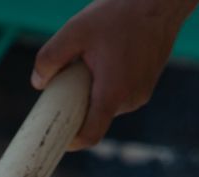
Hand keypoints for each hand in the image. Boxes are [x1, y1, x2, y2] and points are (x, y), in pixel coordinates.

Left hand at [31, 0, 198, 149]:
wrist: (160, 1)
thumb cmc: (119, 14)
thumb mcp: (75, 30)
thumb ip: (50, 58)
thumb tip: (38, 83)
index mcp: (113, 93)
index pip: (90, 135)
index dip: (71, 141)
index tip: (58, 136)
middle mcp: (131, 99)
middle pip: (96, 117)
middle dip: (79, 104)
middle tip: (69, 78)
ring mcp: (142, 94)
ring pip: (108, 104)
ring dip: (95, 91)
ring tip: (94, 60)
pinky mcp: (147, 85)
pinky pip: (121, 94)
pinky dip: (109, 84)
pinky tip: (109, 58)